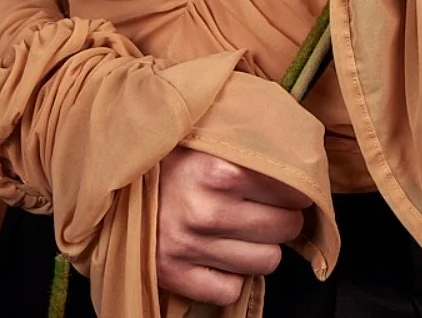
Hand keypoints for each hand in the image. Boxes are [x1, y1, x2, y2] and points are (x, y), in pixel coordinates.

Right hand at [156, 147, 309, 304]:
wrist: (118, 171)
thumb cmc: (176, 150)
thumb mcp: (214, 132)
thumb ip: (255, 137)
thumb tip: (304, 144)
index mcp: (221, 169)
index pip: (292, 189)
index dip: (298, 187)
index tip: (293, 185)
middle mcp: (206, 210)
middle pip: (285, 227)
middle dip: (284, 218)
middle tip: (271, 208)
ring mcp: (188, 246)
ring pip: (266, 262)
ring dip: (261, 248)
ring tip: (246, 230)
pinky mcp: (173, 274)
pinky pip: (230, 290)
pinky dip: (231, 276)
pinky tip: (221, 253)